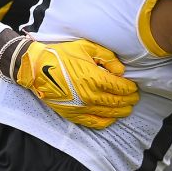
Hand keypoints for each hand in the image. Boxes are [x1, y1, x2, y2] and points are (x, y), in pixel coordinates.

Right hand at [14, 39, 138, 128]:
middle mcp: (90, 96)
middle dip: (129, 100)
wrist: (36, 68)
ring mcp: (81, 107)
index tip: (134, 87)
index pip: (120, 88)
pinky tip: (112, 119)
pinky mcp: (73, 114)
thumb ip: (107, 58)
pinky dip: (106, 122)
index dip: (130, 88)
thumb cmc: (61, 55)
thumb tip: (120, 70)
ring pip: (108, 114)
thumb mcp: (87, 48)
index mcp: (94, 79)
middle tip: (134, 98)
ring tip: (127, 108)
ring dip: (121, 112)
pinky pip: (94, 122)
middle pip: (117, 102)